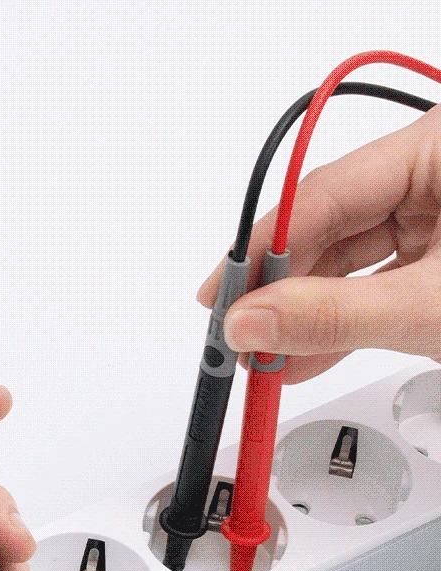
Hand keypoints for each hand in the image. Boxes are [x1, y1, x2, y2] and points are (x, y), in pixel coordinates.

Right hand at [198, 104, 440, 381]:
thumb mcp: (431, 306)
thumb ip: (337, 315)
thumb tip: (249, 323)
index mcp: (437, 147)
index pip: (320, 194)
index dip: (260, 252)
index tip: (218, 299)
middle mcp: (430, 171)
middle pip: (326, 227)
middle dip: (279, 293)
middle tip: (236, 337)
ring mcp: (435, 211)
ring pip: (344, 258)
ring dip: (303, 314)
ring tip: (264, 357)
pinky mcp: (437, 250)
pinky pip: (371, 280)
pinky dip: (339, 320)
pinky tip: (302, 352)